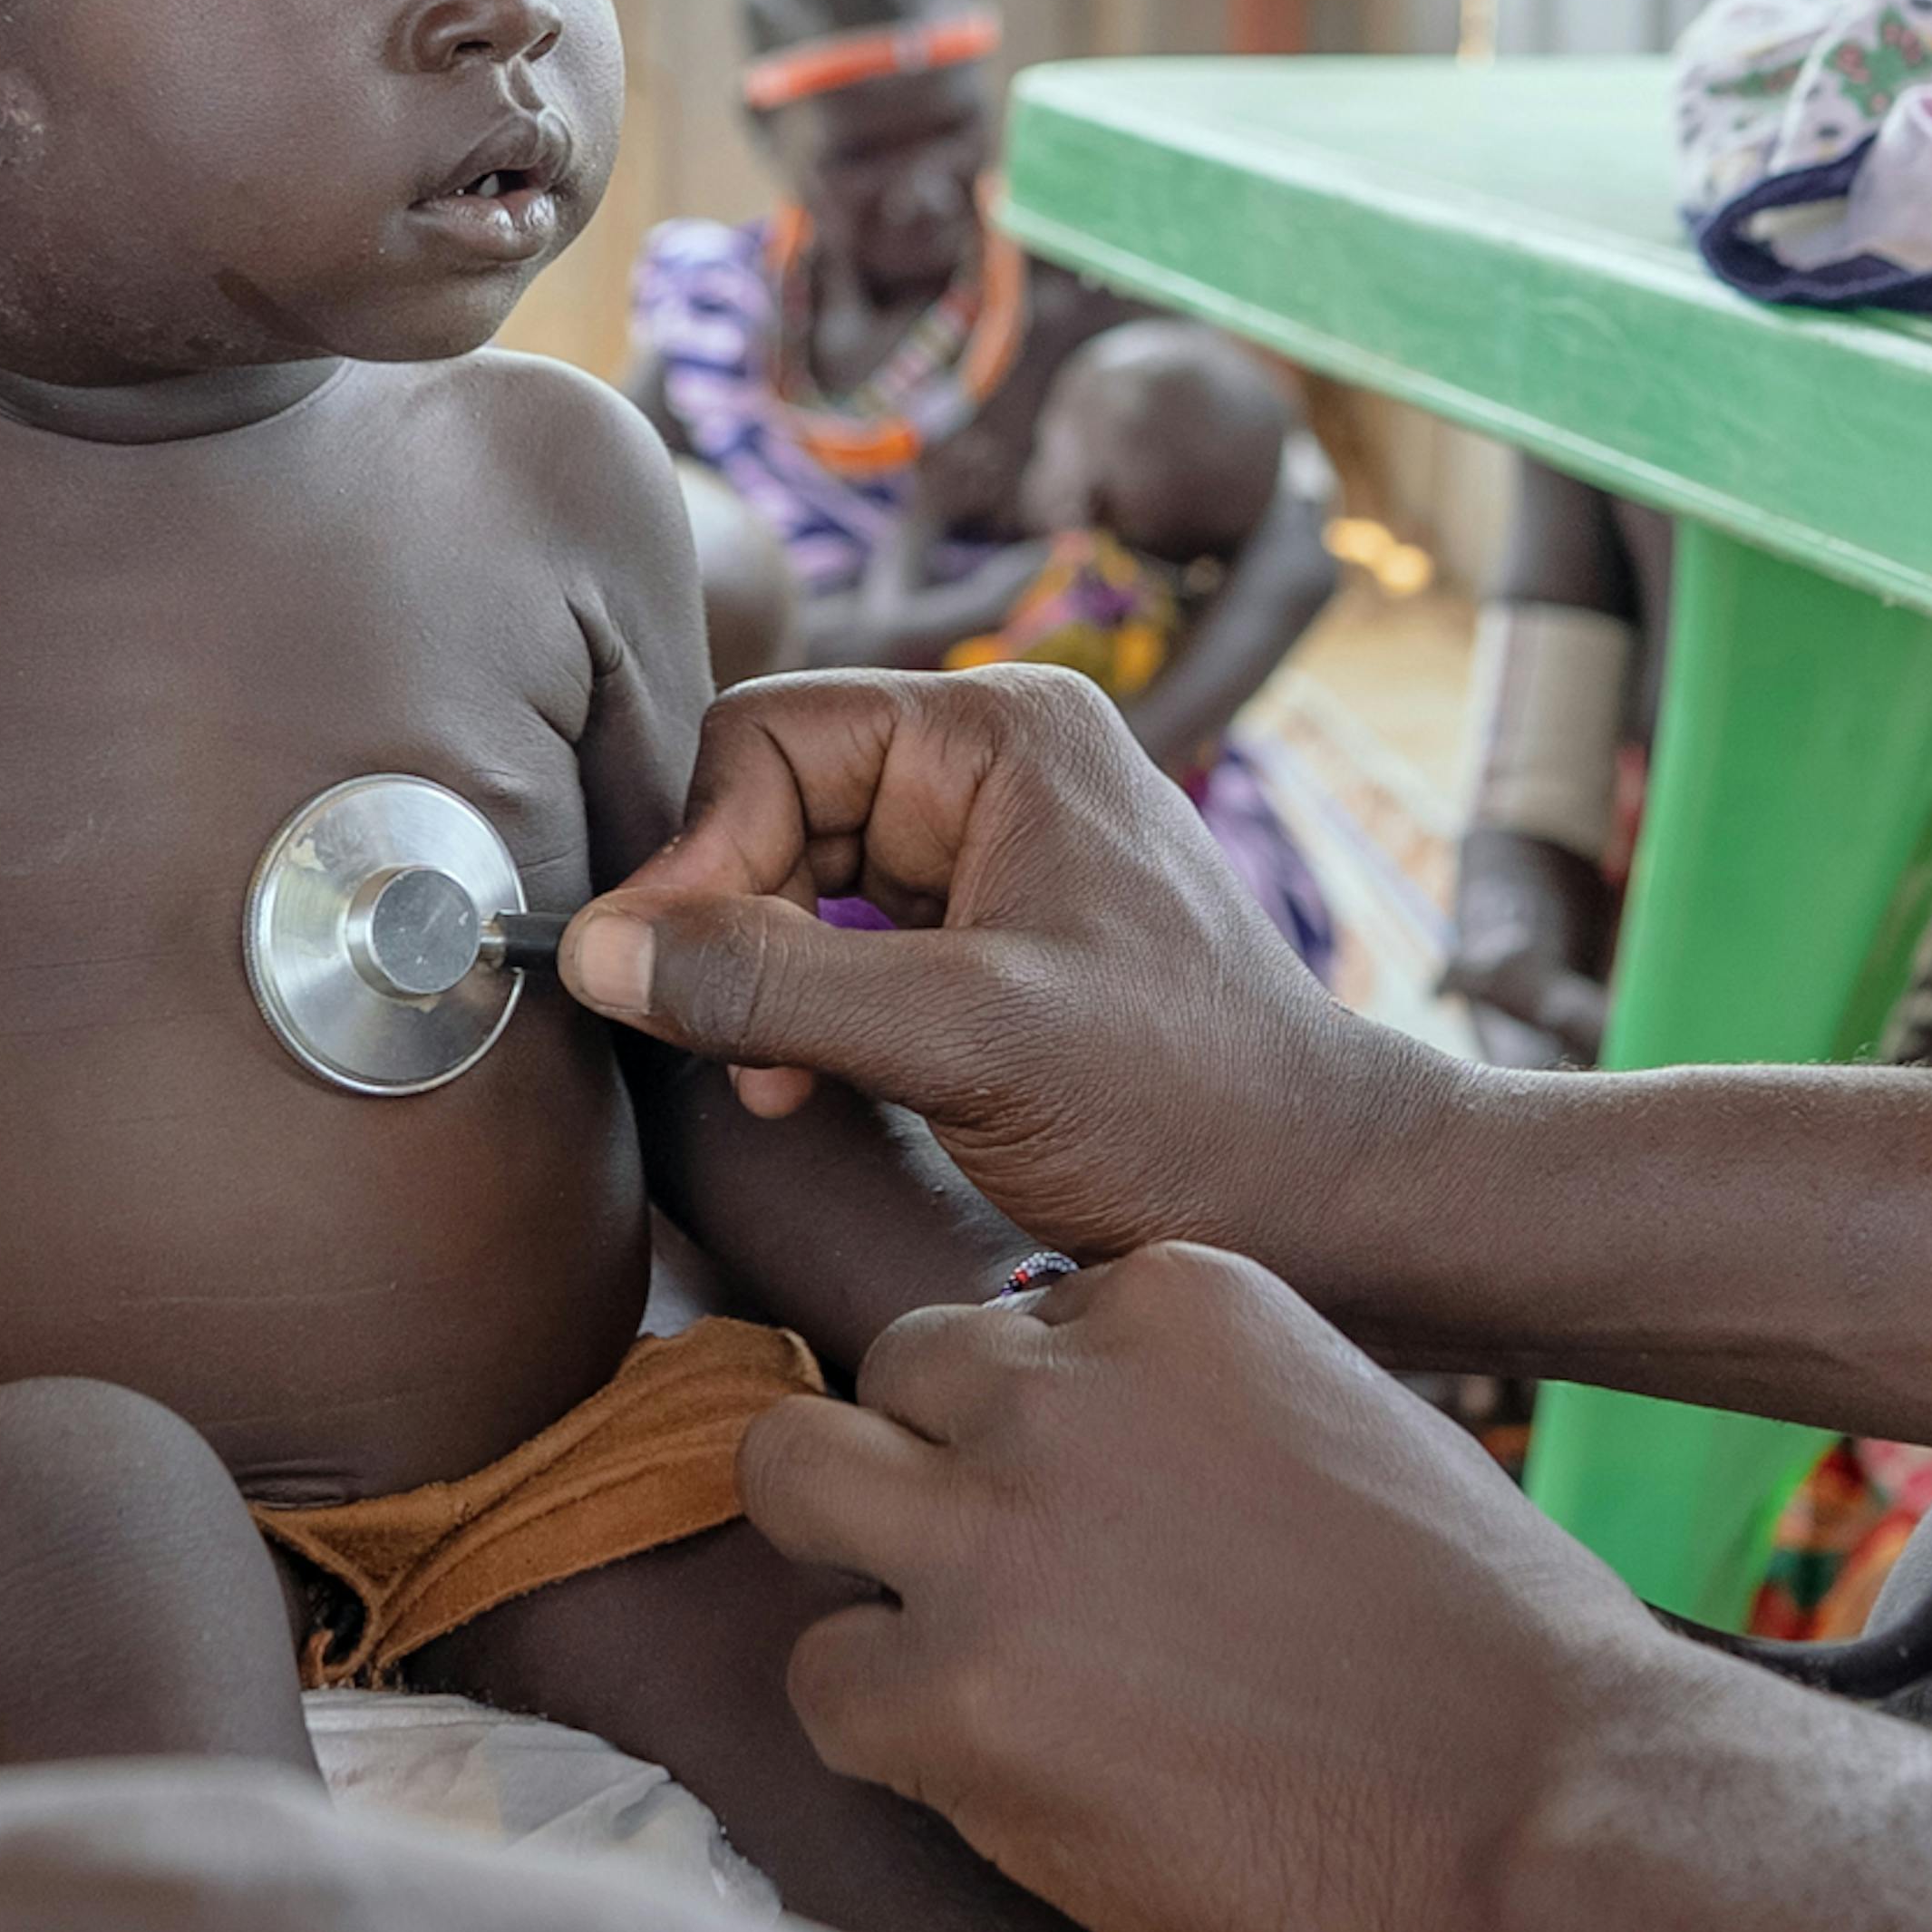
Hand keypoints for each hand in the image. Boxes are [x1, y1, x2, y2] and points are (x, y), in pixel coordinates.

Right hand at [560, 667, 1469, 1270]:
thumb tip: (601, 951)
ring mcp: (999, 849)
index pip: (767, 737)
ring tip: (773, 1079)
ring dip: (762, 977)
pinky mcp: (996, 935)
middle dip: (727, 922)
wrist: (1330, 1199)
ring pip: (801, 877)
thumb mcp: (963, 1041)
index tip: (660, 979)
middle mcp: (996, 765)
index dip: (696, 856)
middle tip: (717, 1045)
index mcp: (1001, 732)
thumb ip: (773, 985)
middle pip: (774, 802)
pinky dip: (808, 1008)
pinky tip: (805, 1083)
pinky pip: (850, 939)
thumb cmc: (1187, 1105)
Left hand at [739, 1248, 1676, 1931]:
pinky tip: (986, 1758)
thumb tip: (1084, 1422)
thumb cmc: (1478, 1639)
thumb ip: (1188, 1398)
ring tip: (940, 1640)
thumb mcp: (1331, 1417)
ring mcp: (993, 1537)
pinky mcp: (953, 1693)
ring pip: (796, 1474)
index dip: (1031, 1420)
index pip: (1015, 1317)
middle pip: (888, 1367)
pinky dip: (881, 1721)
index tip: (1081, 1501)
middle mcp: (1062, 1389)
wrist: (1541, 1803)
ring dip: (854, 1555)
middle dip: (916, 1455)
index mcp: (1175, 1296)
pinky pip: (824, 1676)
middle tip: (976, 1558)